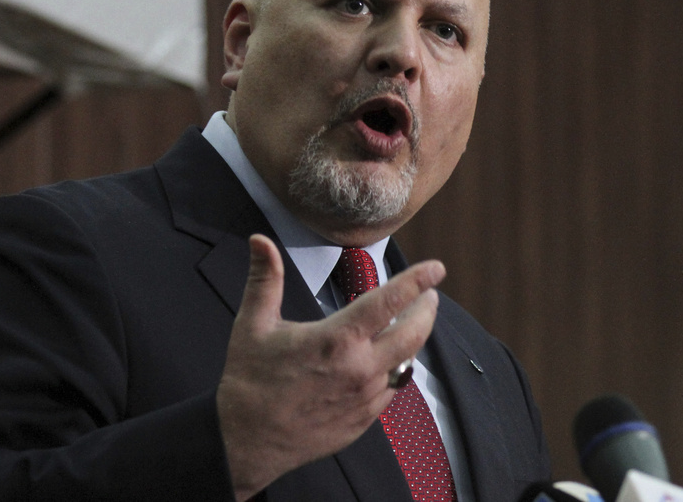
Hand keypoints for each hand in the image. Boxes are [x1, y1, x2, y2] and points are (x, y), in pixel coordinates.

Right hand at [216, 234, 443, 500]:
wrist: (246, 442)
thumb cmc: (249, 381)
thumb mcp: (253, 324)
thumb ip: (265, 278)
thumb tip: (260, 240)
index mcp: (337, 340)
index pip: (389, 302)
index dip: (416, 281)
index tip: (436, 268)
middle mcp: (359, 369)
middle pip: (413, 334)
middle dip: (427, 310)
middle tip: (430, 295)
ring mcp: (364, 398)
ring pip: (405, 363)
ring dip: (411, 340)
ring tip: (410, 322)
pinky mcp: (363, 421)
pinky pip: (390, 390)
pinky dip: (393, 370)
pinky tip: (386, 361)